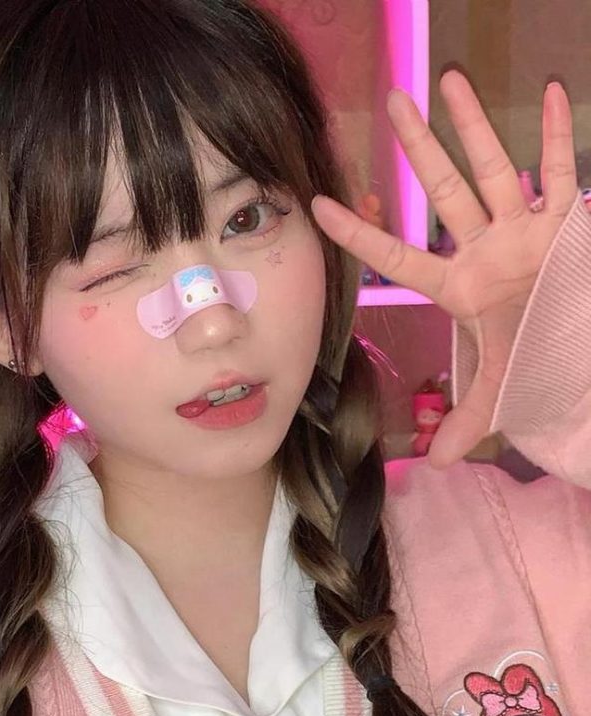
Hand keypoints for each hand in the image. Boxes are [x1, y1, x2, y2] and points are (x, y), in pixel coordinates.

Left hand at [310, 69, 577, 467]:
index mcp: (459, 286)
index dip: (361, 234)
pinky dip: (557, 139)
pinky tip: (547, 93)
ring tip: (451, 80)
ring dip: (477, 128)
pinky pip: (561, 175)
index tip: (318, 204)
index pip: (400, 255)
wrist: (579, 352)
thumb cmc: (533, 361)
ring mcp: (524, 232)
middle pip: (447, 193)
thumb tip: (435, 466)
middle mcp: (485, 250)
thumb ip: (468, 420)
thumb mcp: (499, 391)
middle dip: (422, 149)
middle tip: (393, 101)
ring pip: (497, 171)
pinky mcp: (564, 225)